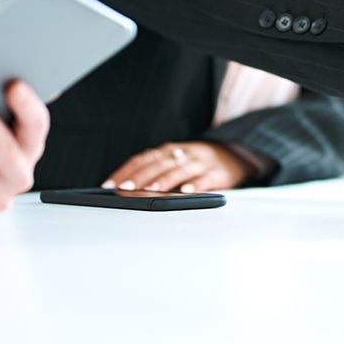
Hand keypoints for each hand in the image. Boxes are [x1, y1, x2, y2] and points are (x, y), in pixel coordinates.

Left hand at [103, 141, 251, 192]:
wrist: (234, 154)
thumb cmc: (196, 162)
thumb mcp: (175, 160)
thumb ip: (154, 169)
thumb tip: (124, 187)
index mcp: (169, 151)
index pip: (142, 159)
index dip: (125, 171)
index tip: (109, 184)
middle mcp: (182, 154)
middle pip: (158, 164)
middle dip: (140, 177)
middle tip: (125, 188)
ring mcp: (200, 163)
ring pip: (179, 171)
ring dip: (164, 181)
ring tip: (150, 190)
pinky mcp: (216, 173)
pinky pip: (205, 179)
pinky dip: (195, 185)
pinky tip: (186, 192)